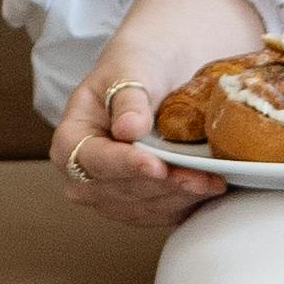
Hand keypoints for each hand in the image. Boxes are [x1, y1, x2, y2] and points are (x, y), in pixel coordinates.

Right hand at [47, 0, 273, 221]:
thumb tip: (128, 129)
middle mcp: (82, 176)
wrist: (159, 76)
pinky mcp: (138, 207)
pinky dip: (187, 202)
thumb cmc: (137, 68)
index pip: (93, 160)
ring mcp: (109, 196)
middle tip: (202, 175)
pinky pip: (162, 214)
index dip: (124, 165)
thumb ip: (129, 99)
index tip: (156, 165)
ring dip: (181, 196)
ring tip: (213, 180)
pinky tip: (209, 187)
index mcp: (70, 139)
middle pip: (121, 191)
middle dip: (163, 184)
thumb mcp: (131, 70)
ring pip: (145, 208)